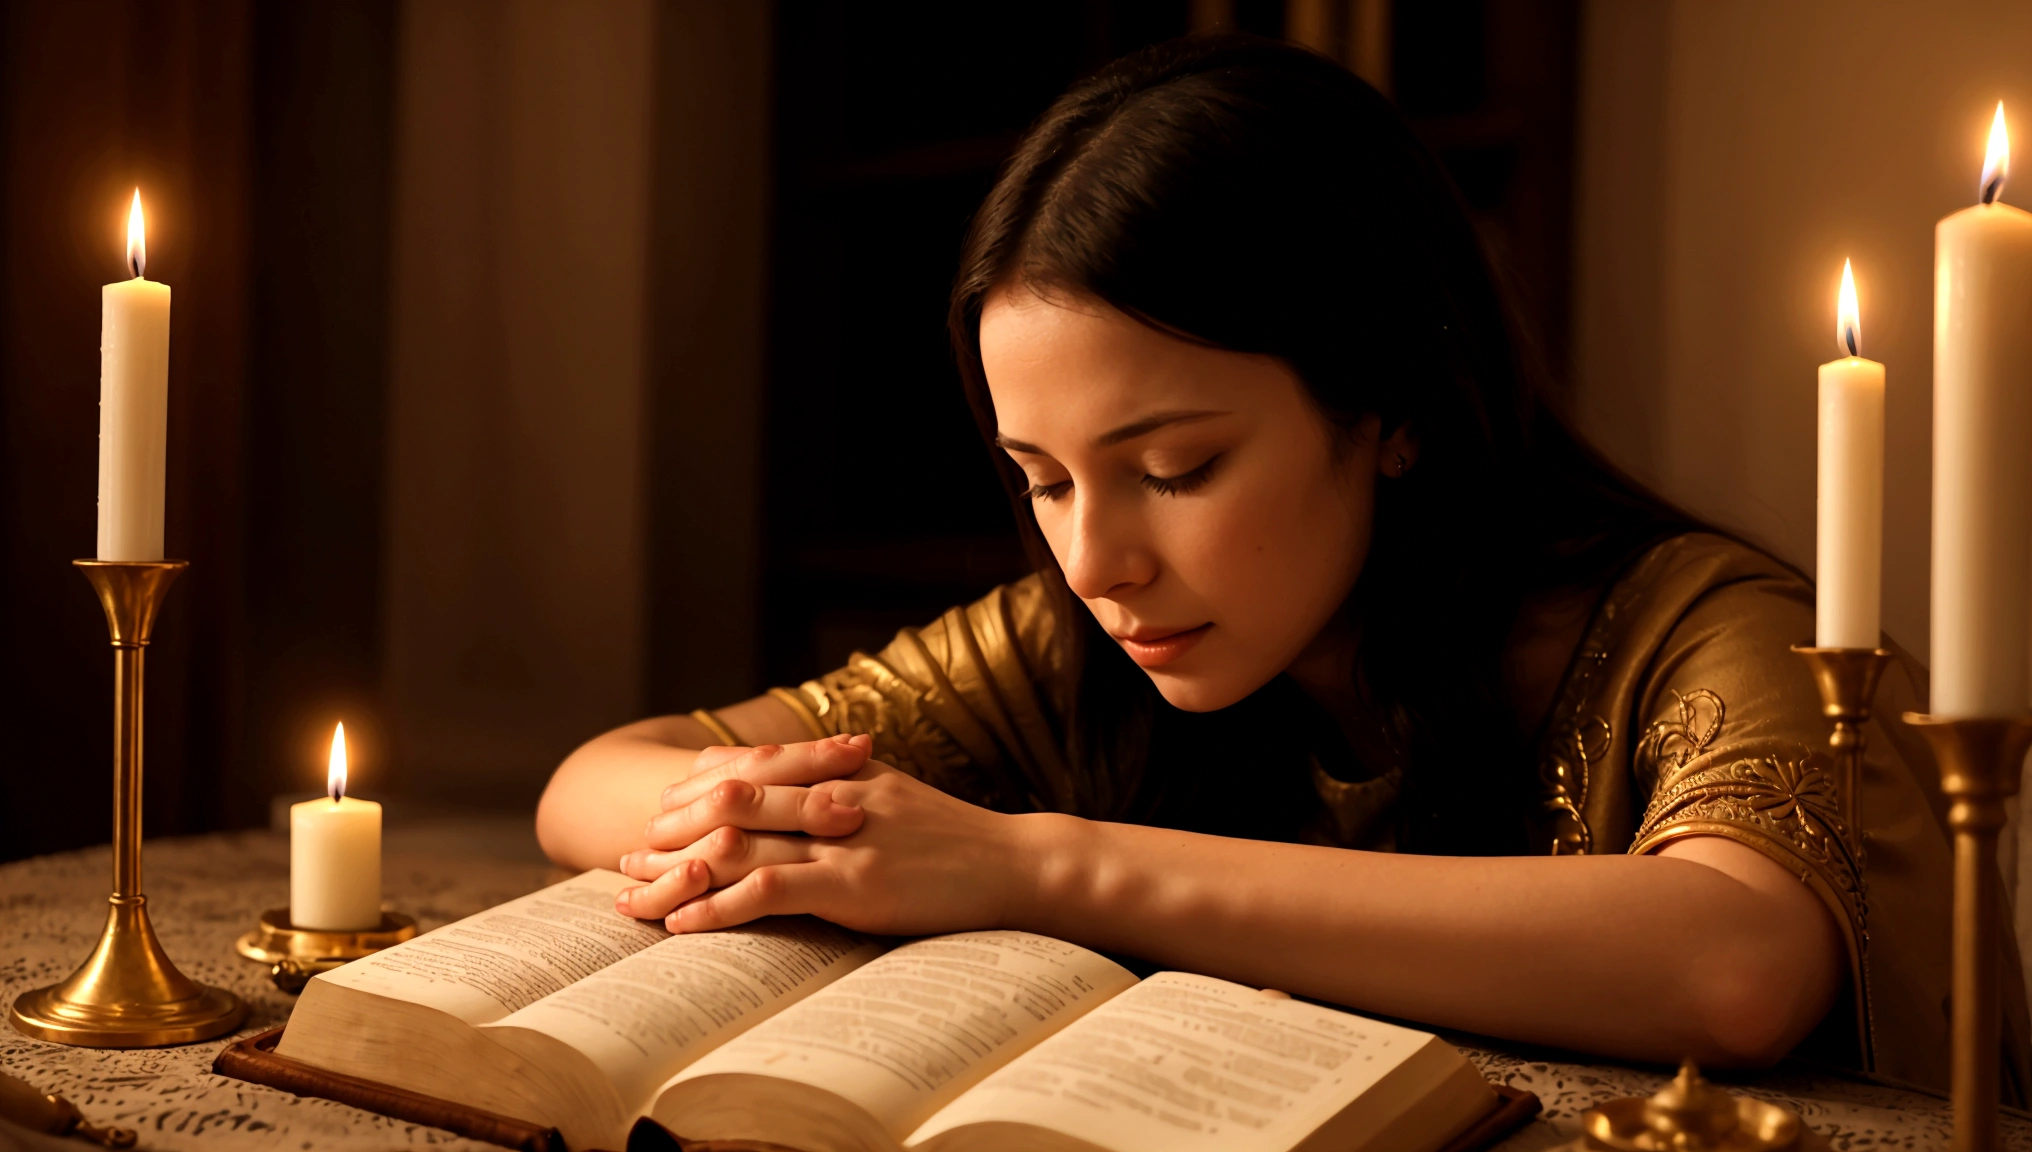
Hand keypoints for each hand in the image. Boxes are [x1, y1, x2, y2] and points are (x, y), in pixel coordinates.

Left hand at [614, 757, 1037, 937]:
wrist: (1017, 865)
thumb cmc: (957, 842)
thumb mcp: (896, 797)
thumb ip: (842, 789)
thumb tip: (786, 798)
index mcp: (843, 767)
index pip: (749, 764)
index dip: (693, 788)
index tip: (657, 814)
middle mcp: (835, 792)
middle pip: (728, 800)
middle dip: (669, 829)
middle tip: (627, 859)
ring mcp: (844, 836)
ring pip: (738, 842)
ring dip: (676, 871)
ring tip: (632, 896)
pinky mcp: (855, 882)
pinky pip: (771, 889)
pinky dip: (719, 905)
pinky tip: (684, 923)